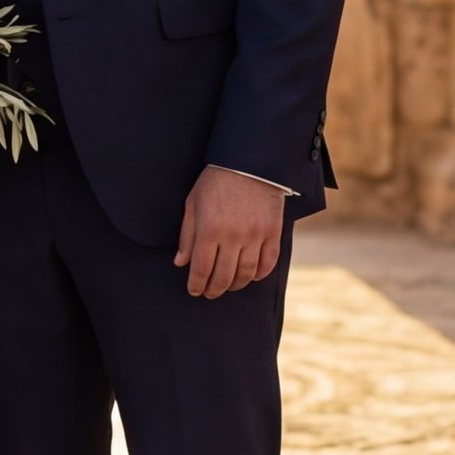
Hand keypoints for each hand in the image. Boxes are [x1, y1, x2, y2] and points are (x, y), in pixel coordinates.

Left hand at [175, 166, 285, 298]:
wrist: (249, 162)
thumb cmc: (216, 181)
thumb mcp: (193, 203)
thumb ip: (187, 235)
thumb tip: (181, 263)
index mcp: (210, 229)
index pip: (202, 269)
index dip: (197, 284)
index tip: (194, 291)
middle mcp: (233, 236)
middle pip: (224, 276)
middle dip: (214, 289)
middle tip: (210, 293)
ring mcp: (255, 235)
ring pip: (246, 274)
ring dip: (235, 285)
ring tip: (228, 286)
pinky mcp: (273, 232)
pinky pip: (268, 263)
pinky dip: (259, 274)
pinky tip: (251, 276)